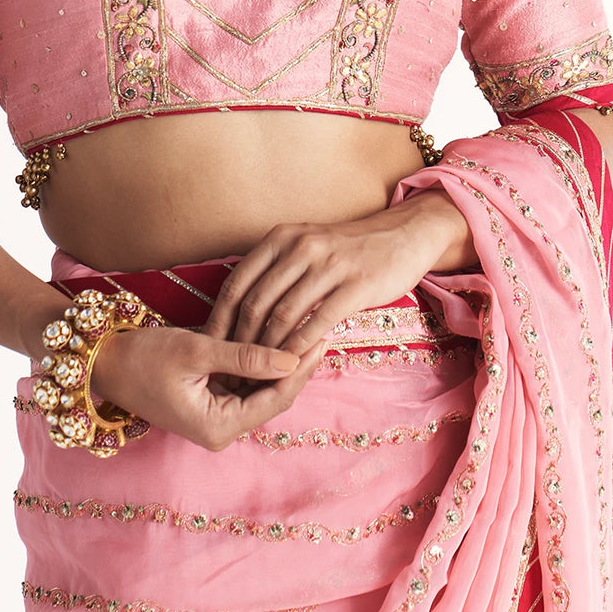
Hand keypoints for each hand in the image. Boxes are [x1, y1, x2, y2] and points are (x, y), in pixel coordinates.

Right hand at [87, 323, 329, 452]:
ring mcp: (215, 417)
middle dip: (295, 365)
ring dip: (280, 362)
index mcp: (218, 427)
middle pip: (272, 396)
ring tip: (306, 329)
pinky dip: (259, 362)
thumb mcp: (196, 351)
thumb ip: (245, 357)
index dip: (300, 369)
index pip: (275, 399)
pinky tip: (276, 336)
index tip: (320, 338)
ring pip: (261, 389)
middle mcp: (220, 429)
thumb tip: (292, 360)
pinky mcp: (210, 402)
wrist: (103, 362)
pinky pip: (245, 383)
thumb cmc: (142, 357)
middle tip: (321, 329)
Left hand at [201, 191, 474, 363]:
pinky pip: (318, 321)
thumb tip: (239, 309)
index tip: (210, 347)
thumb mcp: (305, 245)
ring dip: (267, 351)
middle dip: (239, 343)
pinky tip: (293, 365)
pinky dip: (300, 347)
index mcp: (280, 238)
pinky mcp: (356, 284)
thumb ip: (275, 270)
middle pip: (255, 302)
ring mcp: (328, 264)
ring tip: (259, 375)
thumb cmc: (348, 249)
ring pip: (283, 314)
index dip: (219, 319)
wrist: (402, 236)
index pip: (236, 282)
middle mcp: (300, 247)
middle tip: (232, 371)